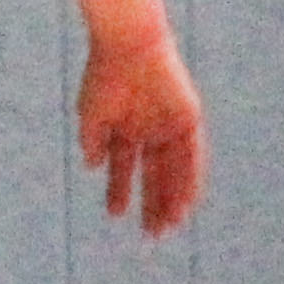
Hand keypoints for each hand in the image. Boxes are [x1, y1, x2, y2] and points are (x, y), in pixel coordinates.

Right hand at [77, 31, 205, 235]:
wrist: (128, 48)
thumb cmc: (104, 76)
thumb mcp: (91, 113)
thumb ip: (93, 140)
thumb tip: (93, 167)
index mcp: (124, 129)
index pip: (123, 168)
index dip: (119, 191)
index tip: (114, 215)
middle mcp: (148, 132)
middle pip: (152, 177)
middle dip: (150, 204)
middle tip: (150, 235)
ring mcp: (169, 127)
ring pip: (174, 171)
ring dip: (172, 198)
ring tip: (168, 225)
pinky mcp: (188, 121)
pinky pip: (192, 157)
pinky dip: (189, 179)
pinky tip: (186, 200)